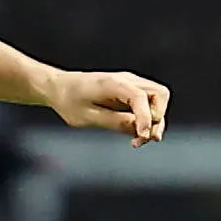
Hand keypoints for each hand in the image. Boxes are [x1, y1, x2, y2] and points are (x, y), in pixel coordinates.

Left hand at [50, 69, 169, 143]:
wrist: (60, 87)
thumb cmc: (69, 101)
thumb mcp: (87, 117)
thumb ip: (115, 123)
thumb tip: (140, 130)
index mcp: (113, 83)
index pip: (140, 97)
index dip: (146, 118)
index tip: (142, 137)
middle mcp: (127, 80)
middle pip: (160, 94)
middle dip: (157, 118)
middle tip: (141, 138)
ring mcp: (131, 83)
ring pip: (159, 98)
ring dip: (155, 120)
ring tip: (138, 140)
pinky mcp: (131, 91)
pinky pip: (149, 103)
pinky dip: (148, 119)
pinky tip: (136, 134)